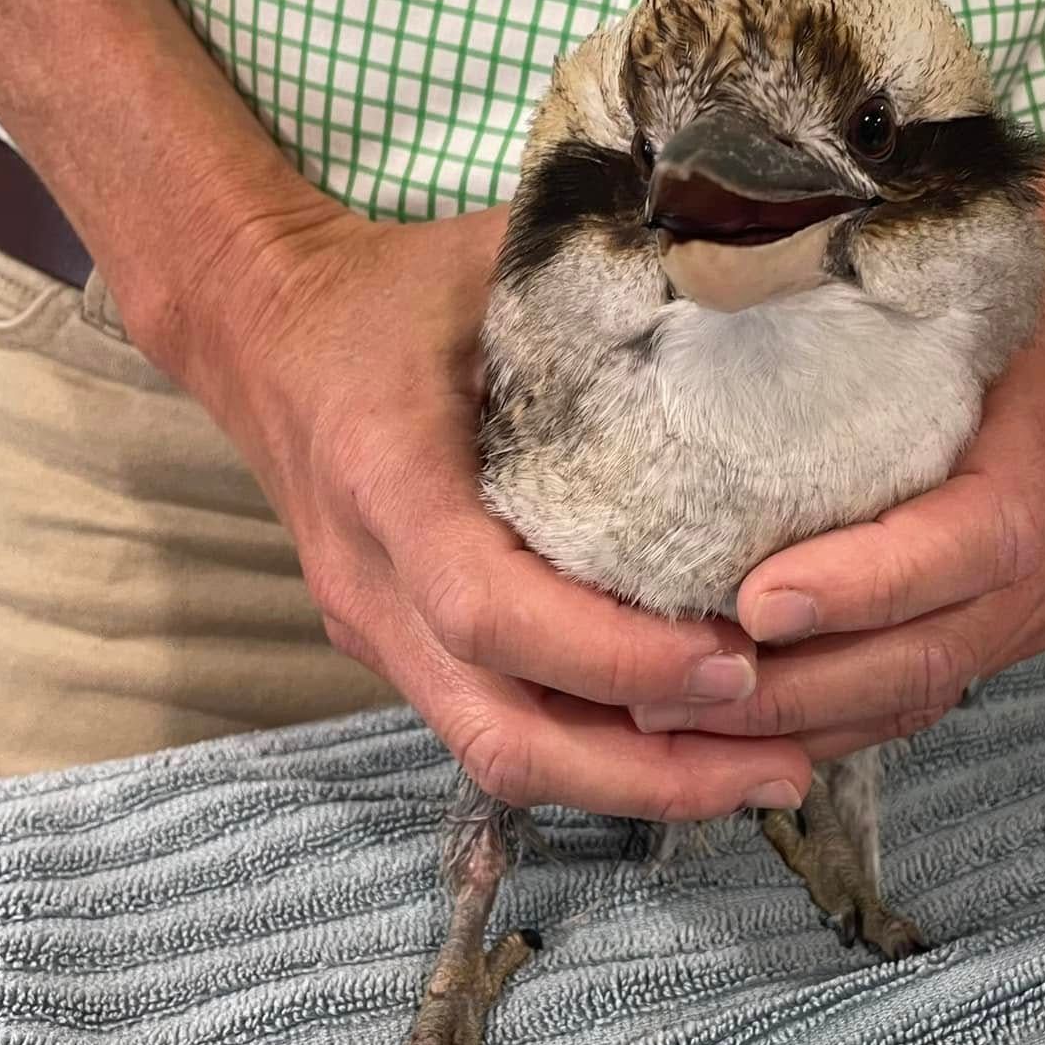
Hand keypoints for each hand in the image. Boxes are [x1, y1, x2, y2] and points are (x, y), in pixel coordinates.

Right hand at [166, 202, 810, 822]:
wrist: (259, 330)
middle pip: (501, 735)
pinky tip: (695, 742)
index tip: (735, 659)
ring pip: (501, 753)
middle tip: (785, 764)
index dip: (614, 657)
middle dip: (648, 775)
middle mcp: (372, 585)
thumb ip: (608, 280)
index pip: (493, 613)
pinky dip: (598, 751)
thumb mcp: (492, 260)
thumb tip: (758, 279)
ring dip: (635, 784)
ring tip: (768, 773)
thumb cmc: (388, 289)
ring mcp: (377, 631)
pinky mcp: (398, 648)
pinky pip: (498, 725)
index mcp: (388, 482)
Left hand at [651, 278, 1044, 760]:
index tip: (755, 602)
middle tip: (694, 686)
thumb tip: (698, 361)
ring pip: (932, 689)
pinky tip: (755, 725)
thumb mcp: (917, 298)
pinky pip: (925, 696)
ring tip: (696, 719)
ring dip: (810, 719)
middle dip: (814, 684)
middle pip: (946, 643)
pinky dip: (837, 719)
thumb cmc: (956, 298)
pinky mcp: (1015, 626)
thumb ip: (840, 346)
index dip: (868, 585)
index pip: (976, 538)